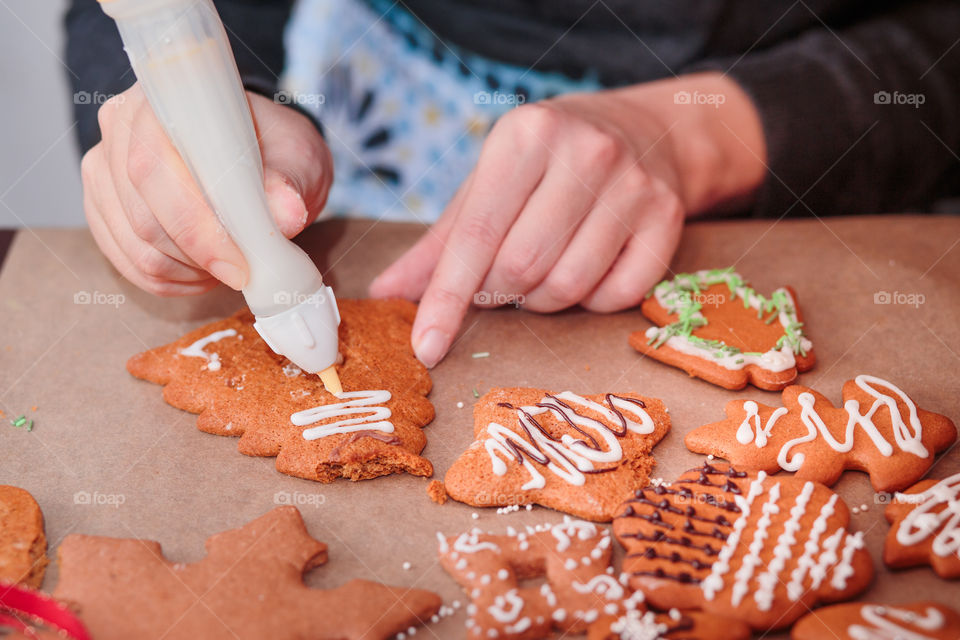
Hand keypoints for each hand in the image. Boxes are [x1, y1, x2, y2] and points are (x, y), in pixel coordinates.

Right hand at [81, 83, 331, 294]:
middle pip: (143, 218)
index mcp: (163, 103)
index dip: (196, 229)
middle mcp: (120, 129)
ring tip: (228, 267)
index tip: (240, 264)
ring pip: (135, 248)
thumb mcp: (297, 157)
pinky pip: (127, 262)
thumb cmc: (275, 149)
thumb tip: (287, 213)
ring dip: (186, 272)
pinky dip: (170, 280)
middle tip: (243, 272)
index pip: (156, 172)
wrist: (261, 152)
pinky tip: (202, 272)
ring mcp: (103, 170)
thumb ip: (290, 182)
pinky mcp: (103, 207)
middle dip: (198, 257)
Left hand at [370, 73, 766, 366]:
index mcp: (525, 136)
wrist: (644, 132)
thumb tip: (386, 292)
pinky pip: (617, 297)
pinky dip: (591, 300)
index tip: (425, 347)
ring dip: (542, 299)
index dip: (447, 298)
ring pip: (568, 287)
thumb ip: (439, 243)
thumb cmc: (547, 164)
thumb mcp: (488, 184)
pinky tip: (588, 267)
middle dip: (498, 293)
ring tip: (543, 269)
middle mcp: (585, 152)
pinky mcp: (668, 217)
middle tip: (500, 280)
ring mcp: (633, 185)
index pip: (475, 236)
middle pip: (521, 268)